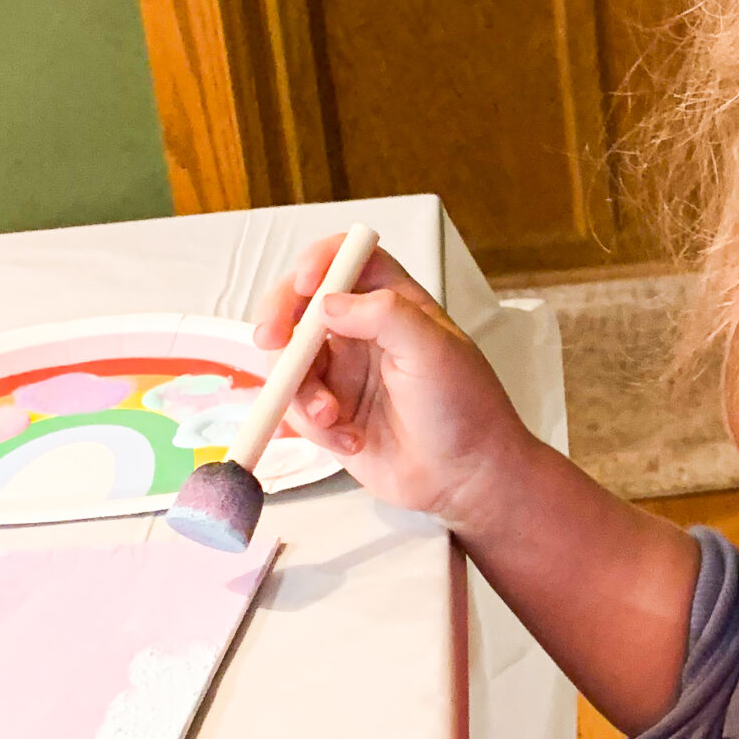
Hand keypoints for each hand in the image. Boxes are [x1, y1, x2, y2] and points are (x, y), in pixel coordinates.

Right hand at [253, 235, 528, 523]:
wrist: (464, 479)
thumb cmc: (465, 408)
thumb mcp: (434, 349)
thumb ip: (385, 314)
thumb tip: (327, 303)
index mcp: (393, 304)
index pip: (348, 260)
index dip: (319, 261)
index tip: (305, 284)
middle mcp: (363, 332)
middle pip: (300, 304)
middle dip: (279, 319)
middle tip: (273, 341)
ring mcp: (343, 373)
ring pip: (289, 360)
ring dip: (298, 389)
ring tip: (332, 418)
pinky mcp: (330, 413)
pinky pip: (294, 407)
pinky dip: (312, 425)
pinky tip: (349, 441)